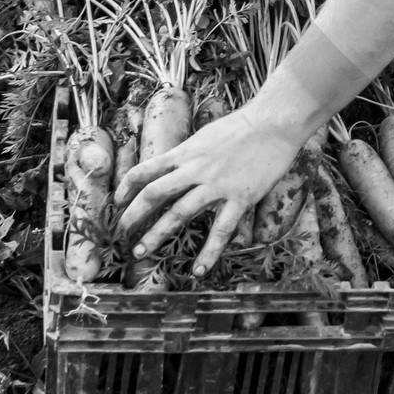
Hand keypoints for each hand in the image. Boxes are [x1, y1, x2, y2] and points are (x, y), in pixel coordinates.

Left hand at [115, 105, 302, 275]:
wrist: (275, 122)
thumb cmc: (243, 126)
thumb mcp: (206, 135)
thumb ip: (188, 153)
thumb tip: (173, 165)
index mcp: (186, 151)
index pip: (146, 169)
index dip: (126, 187)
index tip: (118, 201)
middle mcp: (196, 169)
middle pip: (154, 194)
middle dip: (132, 216)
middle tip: (120, 234)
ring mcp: (217, 185)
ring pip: (178, 213)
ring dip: (155, 235)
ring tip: (140, 253)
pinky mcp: (240, 197)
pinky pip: (221, 231)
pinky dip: (209, 253)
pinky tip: (198, 271)